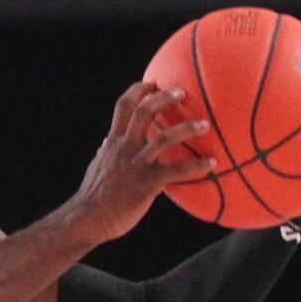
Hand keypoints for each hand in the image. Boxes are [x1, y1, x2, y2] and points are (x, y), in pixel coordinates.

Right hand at [67, 82, 212, 244]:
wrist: (88, 219)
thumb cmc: (94, 196)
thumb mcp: (97, 166)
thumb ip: (105, 152)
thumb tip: (105, 142)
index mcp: (113, 142)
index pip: (123, 106)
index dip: (138, 90)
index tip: (152, 82)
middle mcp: (124, 148)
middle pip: (143, 111)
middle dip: (163, 97)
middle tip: (182, 92)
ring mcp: (136, 165)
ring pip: (164, 138)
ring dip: (188, 128)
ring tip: (205, 124)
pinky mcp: (147, 184)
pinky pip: (176, 171)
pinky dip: (196, 166)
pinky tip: (212, 164)